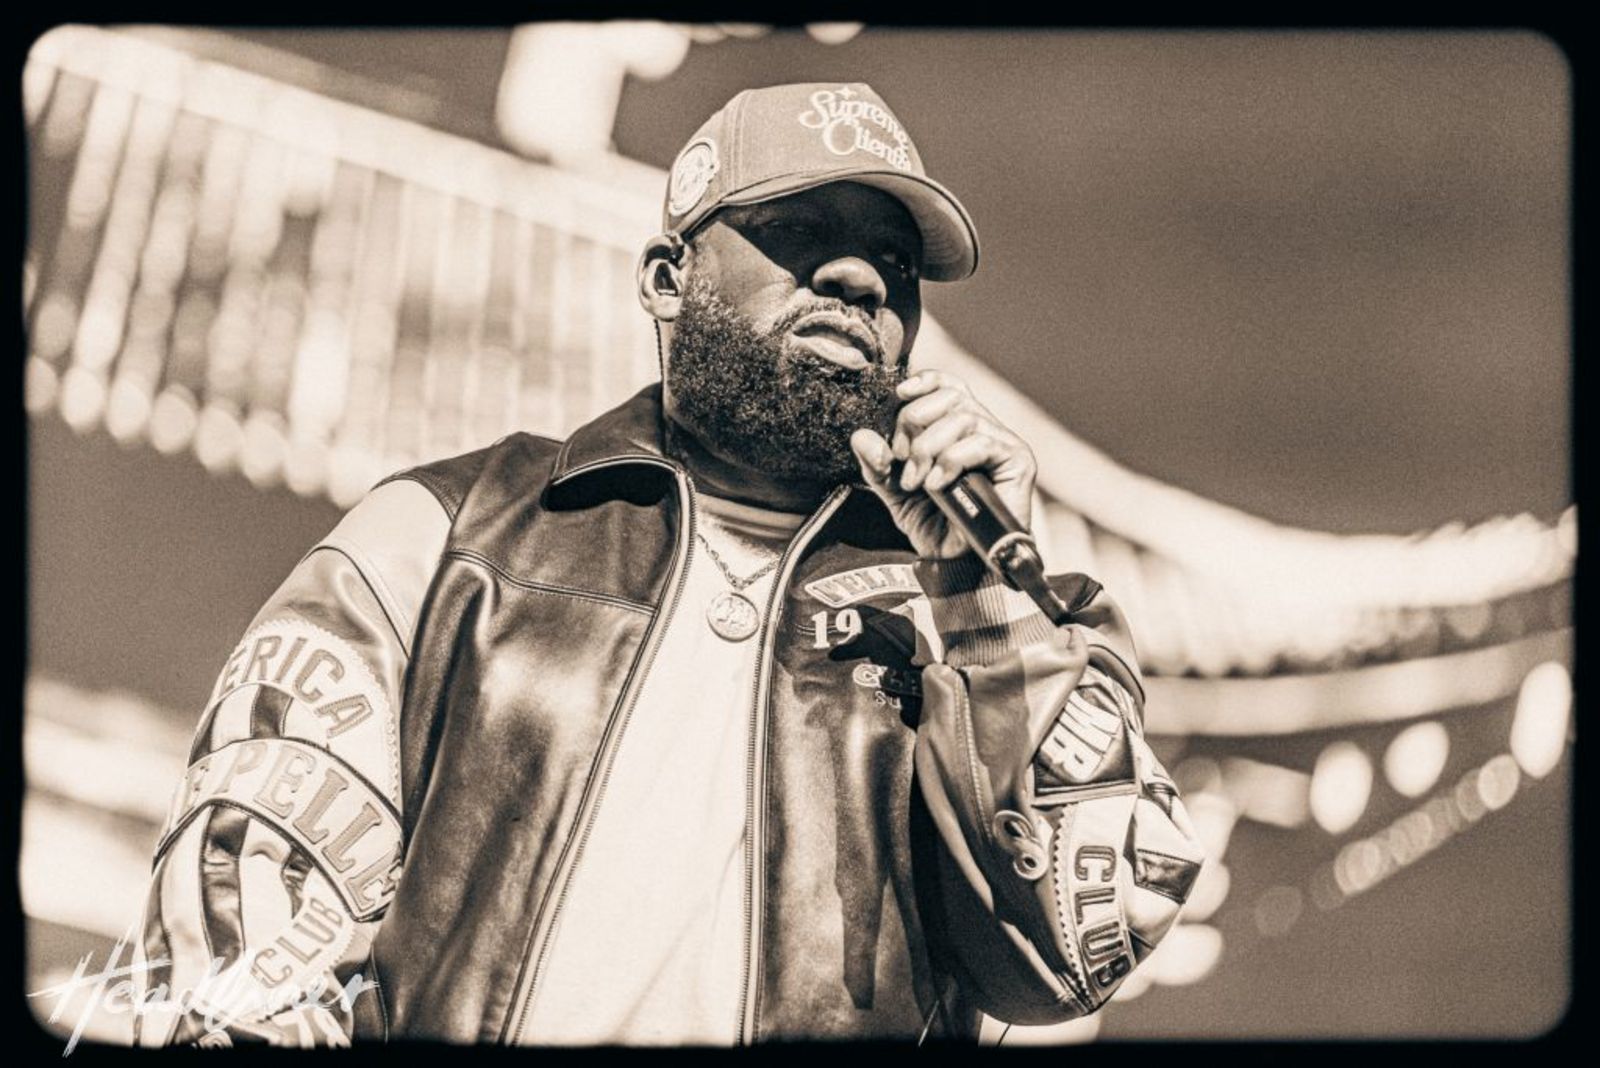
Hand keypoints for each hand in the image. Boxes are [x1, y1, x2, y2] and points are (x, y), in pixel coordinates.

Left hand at [850, 369, 1036, 559]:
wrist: (958, 565)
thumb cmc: (934, 526)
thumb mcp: (896, 492)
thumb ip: (878, 464)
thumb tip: (861, 437)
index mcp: (958, 430)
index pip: (948, 386)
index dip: (926, 382)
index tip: (899, 394)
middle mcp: (984, 430)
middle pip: (951, 397)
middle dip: (915, 423)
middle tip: (902, 460)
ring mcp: (1003, 444)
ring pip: (963, 417)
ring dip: (929, 448)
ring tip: (917, 482)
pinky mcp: (1018, 461)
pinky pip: (981, 443)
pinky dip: (951, 461)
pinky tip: (937, 485)